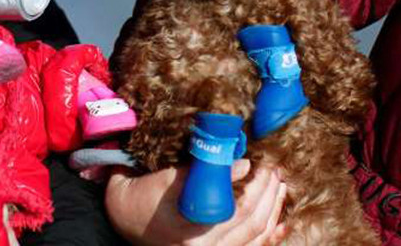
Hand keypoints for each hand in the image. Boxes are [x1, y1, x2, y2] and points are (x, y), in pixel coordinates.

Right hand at [105, 160, 286, 245]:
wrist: (122, 221)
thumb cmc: (139, 196)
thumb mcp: (164, 178)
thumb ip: (202, 171)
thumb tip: (243, 163)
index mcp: (190, 229)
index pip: (236, 209)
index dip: (256, 185)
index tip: (262, 162)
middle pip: (251, 223)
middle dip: (268, 193)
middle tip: (274, 168)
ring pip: (256, 237)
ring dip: (272, 210)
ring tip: (279, 185)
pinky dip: (268, 233)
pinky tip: (278, 219)